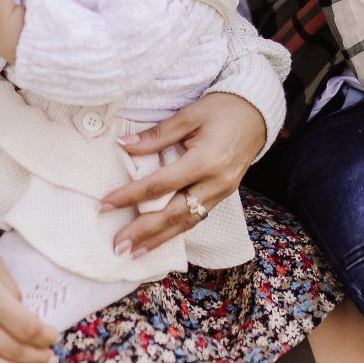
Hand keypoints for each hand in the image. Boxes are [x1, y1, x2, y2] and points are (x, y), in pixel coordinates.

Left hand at [99, 94, 265, 257]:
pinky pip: (196, 218)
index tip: (105, 205)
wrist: (258, 113)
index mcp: (205, 161)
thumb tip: (123, 145)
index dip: (130, 196)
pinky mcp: (224, 195)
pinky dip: (175, 231)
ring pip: (187, 223)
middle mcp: (215, 183)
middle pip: (174, 213)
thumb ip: (156, 135)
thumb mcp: (189, 115)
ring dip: (159, 239)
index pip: (159, 185)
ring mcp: (222, 192)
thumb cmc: (223, 109)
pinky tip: (159, 239)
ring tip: (134, 252)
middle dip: (144, 231)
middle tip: (118, 245)